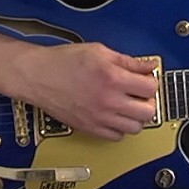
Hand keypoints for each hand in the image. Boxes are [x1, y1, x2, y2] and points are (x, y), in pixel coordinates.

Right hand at [8, 42, 159, 139]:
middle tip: (139, 94)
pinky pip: (116, 137)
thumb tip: (148, 66)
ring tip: (128, 106)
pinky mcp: (89, 128)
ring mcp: (99, 117)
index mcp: (112, 78)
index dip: (150, 82)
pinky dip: (119, 128)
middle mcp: (108, 101)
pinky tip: (114, 116)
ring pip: (135, 128)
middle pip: (147, 112)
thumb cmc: (63, 61)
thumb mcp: (100, 51)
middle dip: (147, 102)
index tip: (145, 80)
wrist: (37, 75)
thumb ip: (128, 61)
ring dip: (136, 117)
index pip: (150, 88)